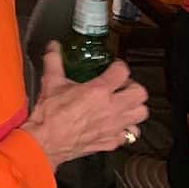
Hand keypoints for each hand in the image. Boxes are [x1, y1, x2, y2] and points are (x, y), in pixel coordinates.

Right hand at [22, 42, 148, 168]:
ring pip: (141, 114)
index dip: (119, 66)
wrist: (47, 141)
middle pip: (140, 93)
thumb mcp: (51, 82)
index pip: (122, 72)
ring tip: (122, 103)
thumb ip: (54, 60)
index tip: (114, 67)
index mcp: (98, 91)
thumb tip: (53, 46)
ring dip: (134, 107)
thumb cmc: (50, 113)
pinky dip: (126, 127)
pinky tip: (115, 123)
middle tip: (120, 86)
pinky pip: (130, 134)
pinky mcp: (113, 141)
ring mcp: (115, 126)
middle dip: (132, 86)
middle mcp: (112, 108)